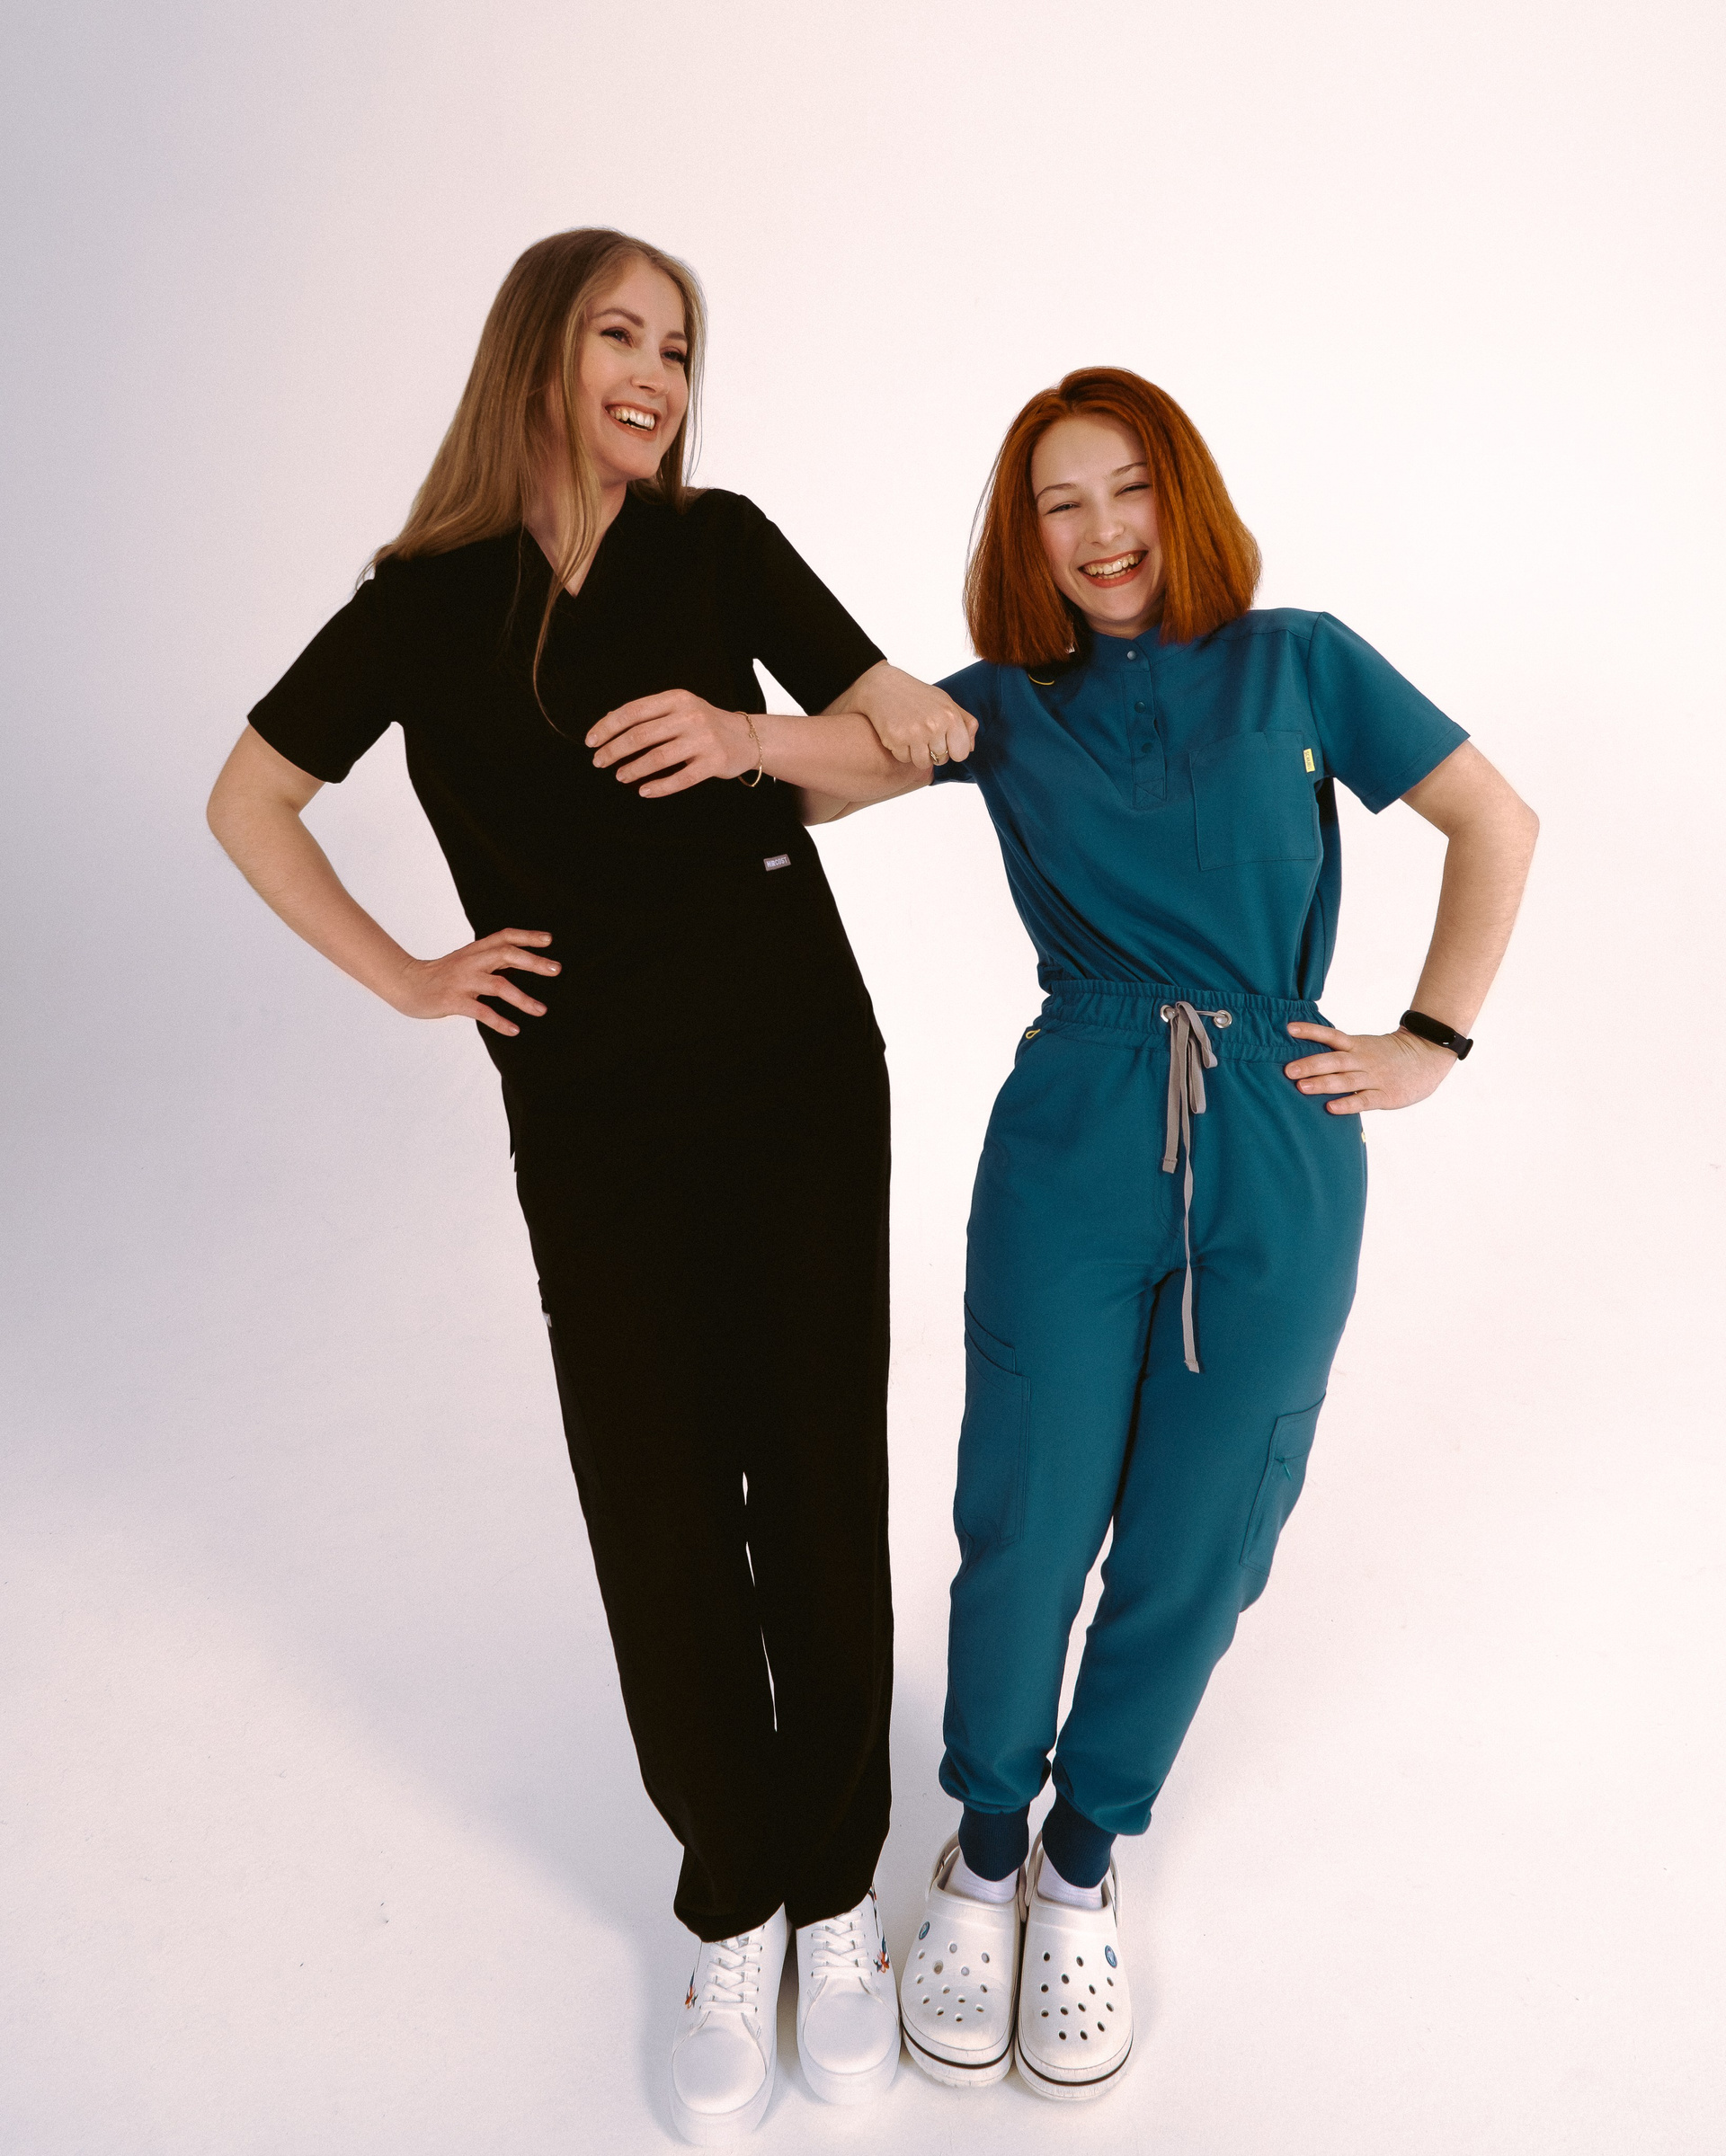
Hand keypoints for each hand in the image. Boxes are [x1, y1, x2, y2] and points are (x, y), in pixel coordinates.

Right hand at [391, 928, 558, 1036]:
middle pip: (506, 954)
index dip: (527, 936)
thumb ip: (491, 959)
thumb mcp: (466, 960)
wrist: (406, 984)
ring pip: (498, 986)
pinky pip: (482, 1012)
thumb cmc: (441, 974)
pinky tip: (514, 1030)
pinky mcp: (453, 1001)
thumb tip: (520, 959)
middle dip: (533, 962)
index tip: (549, 940)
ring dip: (523, 999)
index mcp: (475, 951)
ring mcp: (462, 981)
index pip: (504, 936)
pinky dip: (500, 1021)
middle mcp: (471, 962)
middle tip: (556, 969)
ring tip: (541, 1010)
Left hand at [587, 691, 756, 795]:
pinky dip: (658, 787)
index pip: (633, 711)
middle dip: (614, 750)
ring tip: (620, 776)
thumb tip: (610, 720)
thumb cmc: (706, 724)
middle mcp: (689, 717)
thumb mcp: (679, 709)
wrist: (747, 737)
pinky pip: (680, 779)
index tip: (591, 741)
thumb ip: (649, 714)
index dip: (608, 727)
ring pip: (657, 758)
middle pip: (641, 735)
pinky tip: (644, 790)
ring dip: (633, 769)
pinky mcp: (713, 763)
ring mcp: (703, 740)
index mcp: (676, 699)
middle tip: (599, 762)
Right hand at [846, 661, 977, 768]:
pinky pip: (904, 759)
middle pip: (941, 759)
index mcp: (950, 716)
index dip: (953, 749)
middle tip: (923, 732)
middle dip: (933, 750)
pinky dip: (901, 751)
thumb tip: (971, 749)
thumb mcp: (946, 702)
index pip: (961, 753)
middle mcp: (934, 726)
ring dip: (917, 754)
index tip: (944, 740)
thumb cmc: (918, 695)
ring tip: (912, 735)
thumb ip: (966, 723)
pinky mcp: (895, 739)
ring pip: (922, 763)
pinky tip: (899, 734)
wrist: (884, 686)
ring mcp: (914, 734)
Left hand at [1283, 1022, 1456, 1113]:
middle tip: (1288, 1070)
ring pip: (1345, 1080)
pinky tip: (1331, 1107)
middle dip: (1310, 1065)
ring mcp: (1374, 1077)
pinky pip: (1363, 1100)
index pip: (1331, 1036)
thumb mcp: (1366, 1046)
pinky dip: (1347, 1103)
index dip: (1310, 1031)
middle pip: (1333, 1060)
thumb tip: (1310, 1058)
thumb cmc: (1391, 1054)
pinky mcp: (1385, 1095)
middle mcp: (1363, 1059)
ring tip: (1301, 1087)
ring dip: (1323, 1083)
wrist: (1428, 1056)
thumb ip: (1343, 1051)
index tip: (1289, 1029)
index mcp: (1358, 1045)